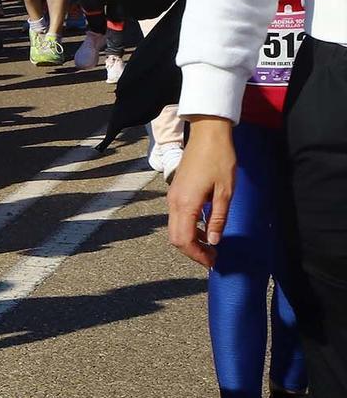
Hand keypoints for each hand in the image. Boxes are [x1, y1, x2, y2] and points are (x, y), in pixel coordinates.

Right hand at [168, 118, 236, 266]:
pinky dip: (188, 229)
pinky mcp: (176, 192)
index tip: (213, 262)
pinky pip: (177, 218)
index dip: (197, 255)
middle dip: (192, 252)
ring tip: (211, 246)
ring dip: (190, 241)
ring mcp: (173, 197)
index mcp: (185, 204)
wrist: (207, 135)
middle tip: (213, 258)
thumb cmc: (220, 160)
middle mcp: (174, 202)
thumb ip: (217, 218)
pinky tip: (204, 228)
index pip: (184, 240)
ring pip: (175, 229)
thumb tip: (214, 241)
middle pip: (175, 238)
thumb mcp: (225, 191)